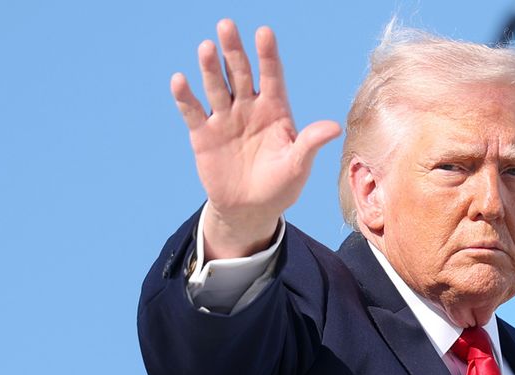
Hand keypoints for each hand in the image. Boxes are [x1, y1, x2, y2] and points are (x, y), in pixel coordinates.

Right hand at [171, 21, 341, 258]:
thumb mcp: (298, 166)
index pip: (271, 76)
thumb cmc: (281, 186)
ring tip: (206, 47)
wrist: (250, 210)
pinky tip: (179, 80)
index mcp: (275, 110)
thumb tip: (335, 127)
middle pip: (241, 73)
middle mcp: (249, 107)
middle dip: (234, 51)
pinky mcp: (203, 134)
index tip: (264, 33)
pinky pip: (193, 111)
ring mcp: (225, 118)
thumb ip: (310, 143)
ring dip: (210, 68)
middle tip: (227, 25)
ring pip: (216, 87)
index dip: (267, 55)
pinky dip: (185, 97)